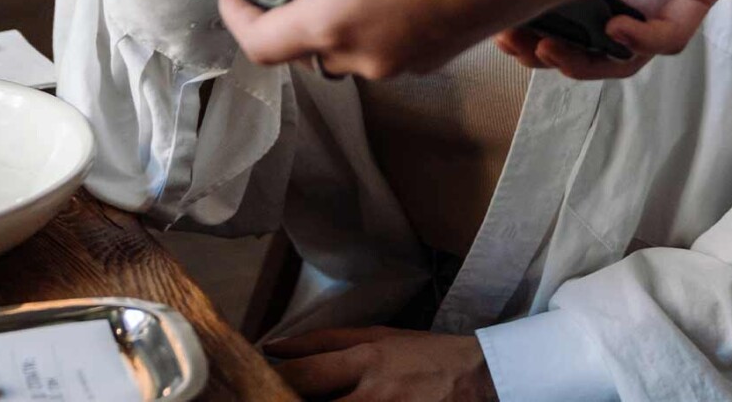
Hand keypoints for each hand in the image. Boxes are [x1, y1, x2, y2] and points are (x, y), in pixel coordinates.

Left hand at [215, 0, 576, 77]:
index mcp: (330, 28)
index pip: (259, 45)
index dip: (236, 18)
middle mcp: (365, 59)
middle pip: (303, 45)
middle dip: (289, 8)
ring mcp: (406, 60)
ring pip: (347, 42)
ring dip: (335, 8)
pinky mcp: (439, 50)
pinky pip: (388, 37)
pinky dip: (376, 10)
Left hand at [266, 326, 495, 401]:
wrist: (481, 379)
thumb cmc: (426, 355)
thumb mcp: (378, 335)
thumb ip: (323, 342)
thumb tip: (273, 346)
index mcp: (365, 360)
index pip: (302, 375)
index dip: (270, 382)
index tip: (250, 385)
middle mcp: (372, 394)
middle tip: (262, 399)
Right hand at [496, 0, 731, 79]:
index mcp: (597, 1)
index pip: (558, 35)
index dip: (529, 44)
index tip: (501, 35)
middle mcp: (623, 19)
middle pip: (583, 57)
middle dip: (546, 57)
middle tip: (518, 45)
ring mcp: (653, 22)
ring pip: (619, 63)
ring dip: (582, 62)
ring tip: (552, 49)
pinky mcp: (685, 17)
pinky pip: (664, 40)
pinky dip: (640, 40)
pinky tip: (617, 27)